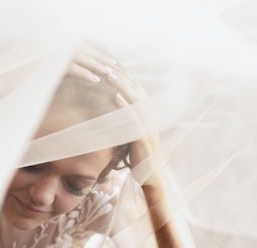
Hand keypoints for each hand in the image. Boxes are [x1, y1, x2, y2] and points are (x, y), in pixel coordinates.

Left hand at [68, 45, 160, 172]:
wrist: (151, 175)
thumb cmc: (139, 156)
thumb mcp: (132, 134)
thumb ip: (126, 121)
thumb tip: (113, 109)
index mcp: (147, 114)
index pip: (136, 88)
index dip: (124, 75)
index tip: (110, 65)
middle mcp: (149, 116)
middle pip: (136, 89)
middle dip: (121, 75)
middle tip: (105, 63)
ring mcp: (147, 126)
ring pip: (135, 100)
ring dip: (121, 85)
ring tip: (108, 74)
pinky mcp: (142, 137)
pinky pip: (133, 118)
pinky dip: (125, 106)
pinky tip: (115, 97)